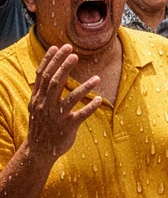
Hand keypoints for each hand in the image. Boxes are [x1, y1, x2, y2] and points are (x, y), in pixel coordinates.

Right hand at [25, 44, 101, 160]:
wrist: (39, 150)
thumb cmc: (42, 123)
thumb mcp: (37, 105)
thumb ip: (43, 88)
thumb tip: (50, 66)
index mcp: (38, 98)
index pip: (42, 75)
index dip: (50, 61)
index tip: (60, 47)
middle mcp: (46, 105)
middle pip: (54, 82)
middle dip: (64, 67)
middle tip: (74, 54)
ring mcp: (57, 117)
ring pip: (70, 98)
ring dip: (84, 87)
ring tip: (97, 78)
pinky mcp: (67, 127)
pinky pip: (81, 115)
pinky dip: (90, 107)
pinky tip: (99, 99)